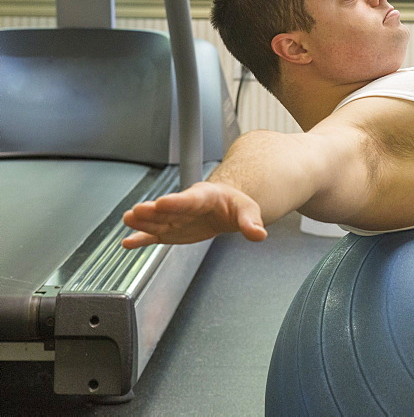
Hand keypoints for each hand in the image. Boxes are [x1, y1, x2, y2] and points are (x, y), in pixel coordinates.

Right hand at [121, 181, 267, 248]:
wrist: (225, 207)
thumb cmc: (234, 205)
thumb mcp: (248, 210)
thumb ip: (251, 222)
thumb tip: (259, 234)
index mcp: (205, 197)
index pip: (190, 199)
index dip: (177, 202)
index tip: (162, 202)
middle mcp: (186, 206)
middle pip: (168, 209)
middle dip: (153, 211)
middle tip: (137, 211)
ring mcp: (176, 219)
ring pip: (157, 221)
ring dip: (142, 222)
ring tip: (128, 220)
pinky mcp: (170, 231)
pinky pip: (154, 236)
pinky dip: (141, 239)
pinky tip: (128, 243)